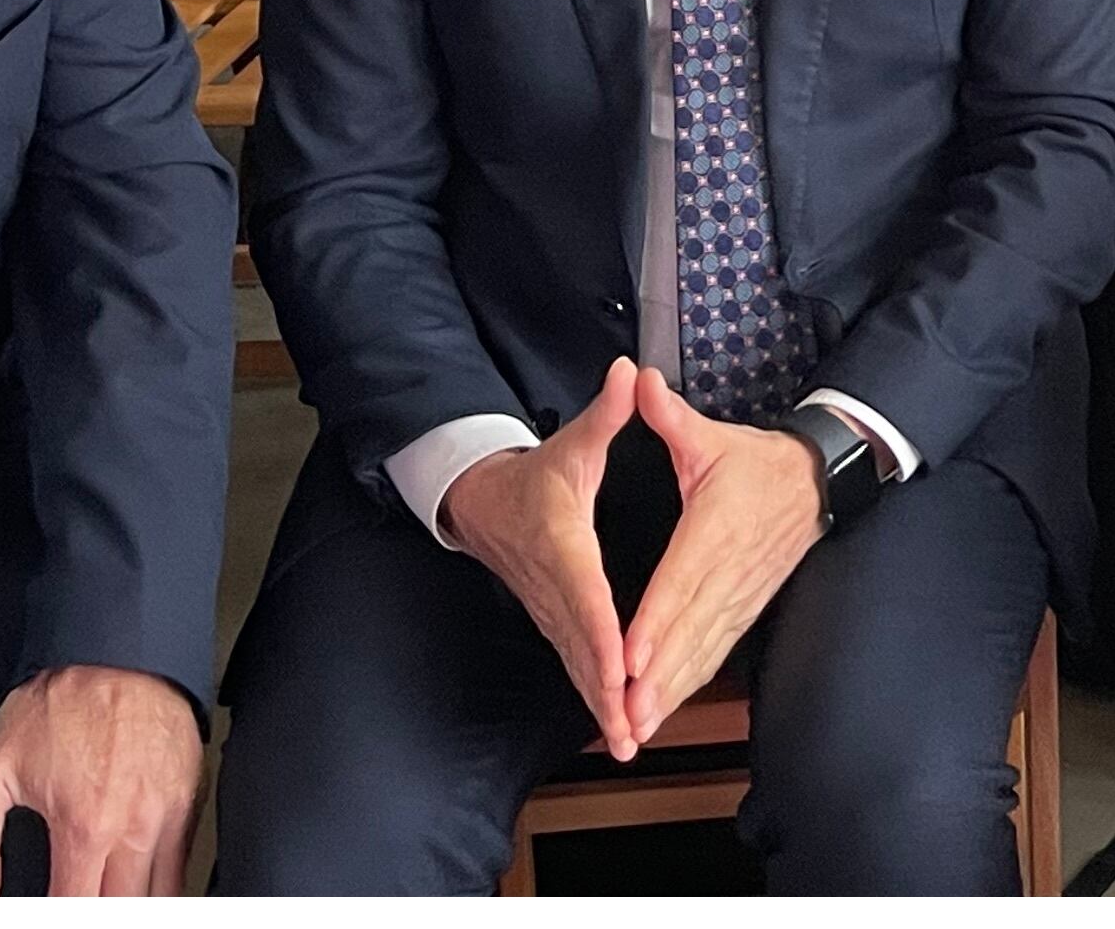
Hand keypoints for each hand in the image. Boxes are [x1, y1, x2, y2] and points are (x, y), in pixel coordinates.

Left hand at [0, 664, 202, 894]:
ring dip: (126, 904)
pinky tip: (133, 886)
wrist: (118, 644)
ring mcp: (169, 814)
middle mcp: (133, 827)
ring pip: (157, 899)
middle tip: (73, 897)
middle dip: (93, 914)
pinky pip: (181, 868)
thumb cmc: (59, 701)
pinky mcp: (191, 798)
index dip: (57, 924)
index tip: (48, 913)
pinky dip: (159, 888)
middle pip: (120, 912)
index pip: (75, 914)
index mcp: (85, 826)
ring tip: (101, 895)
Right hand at [441, 360, 641, 756]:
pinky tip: (617, 729)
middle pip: (582, 646)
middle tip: (629, 729)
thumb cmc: (536, 473)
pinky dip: (594, 699)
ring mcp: (553, 613)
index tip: (620, 666)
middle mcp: (556, 588)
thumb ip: (605, 414)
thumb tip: (627, 371)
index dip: (603, 633)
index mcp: (563, 543)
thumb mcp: (571, 442)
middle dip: (605, 691)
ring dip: (600, 706)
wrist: (485, 504)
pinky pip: (577, 667)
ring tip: (627, 742)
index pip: (586, 594)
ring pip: (578, 665)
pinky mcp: (556, 626)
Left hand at [620, 370, 827, 744]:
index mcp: (716, 528)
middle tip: (625, 712)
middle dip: (657, 676)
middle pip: (690, 631)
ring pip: (702, 650)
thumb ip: (671, 416)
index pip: (681, 581)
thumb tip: (638, 380)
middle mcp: (729, 571)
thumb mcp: (712, 436)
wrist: (815, 483)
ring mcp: (740, 597)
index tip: (629, 653)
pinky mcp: (745, 610)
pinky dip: (689, 682)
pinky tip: (665, 706)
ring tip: (638, 723)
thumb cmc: (757, 461)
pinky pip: (715, 652)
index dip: (656, 620)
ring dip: (671, 689)